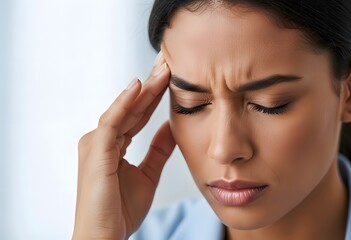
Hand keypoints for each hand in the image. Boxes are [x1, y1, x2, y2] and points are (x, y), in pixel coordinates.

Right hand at [72, 52, 174, 238]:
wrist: (105, 236)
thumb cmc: (120, 210)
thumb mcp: (148, 174)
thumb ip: (158, 150)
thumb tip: (171, 128)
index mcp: (113, 145)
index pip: (138, 113)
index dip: (154, 95)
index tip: (172, 76)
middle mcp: (102, 139)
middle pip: (132, 106)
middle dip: (152, 84)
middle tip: (169, 61)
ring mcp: (96, 143)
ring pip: (125, 109)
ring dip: (144, 87)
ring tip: (164, 68)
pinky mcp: (96, 151)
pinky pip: (113, 121)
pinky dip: (125, 103)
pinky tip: (139, 85)